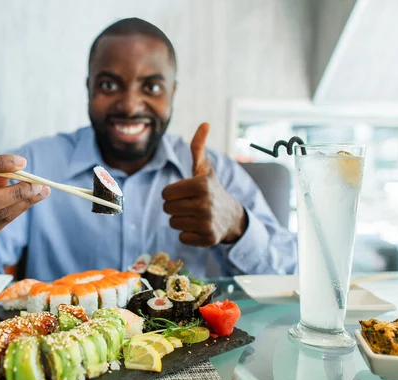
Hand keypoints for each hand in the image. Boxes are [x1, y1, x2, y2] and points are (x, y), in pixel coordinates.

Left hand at [162, 123, 246, 246]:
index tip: (185, 192)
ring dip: (180, 220)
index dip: (172, 193)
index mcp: (201, 185)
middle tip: (190, 204)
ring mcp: (207, 222)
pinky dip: (187, 234)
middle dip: (175, 206)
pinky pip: (181, 237)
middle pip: (167, 208)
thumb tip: (205, 123)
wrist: (231, 216)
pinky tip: (199, 227)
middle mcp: (205, 204)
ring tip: (195, 215)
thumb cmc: (211, 189)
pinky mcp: (208, 239)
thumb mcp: (205, 168)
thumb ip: (198, 146)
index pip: (165, 193)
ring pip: (172, 223)